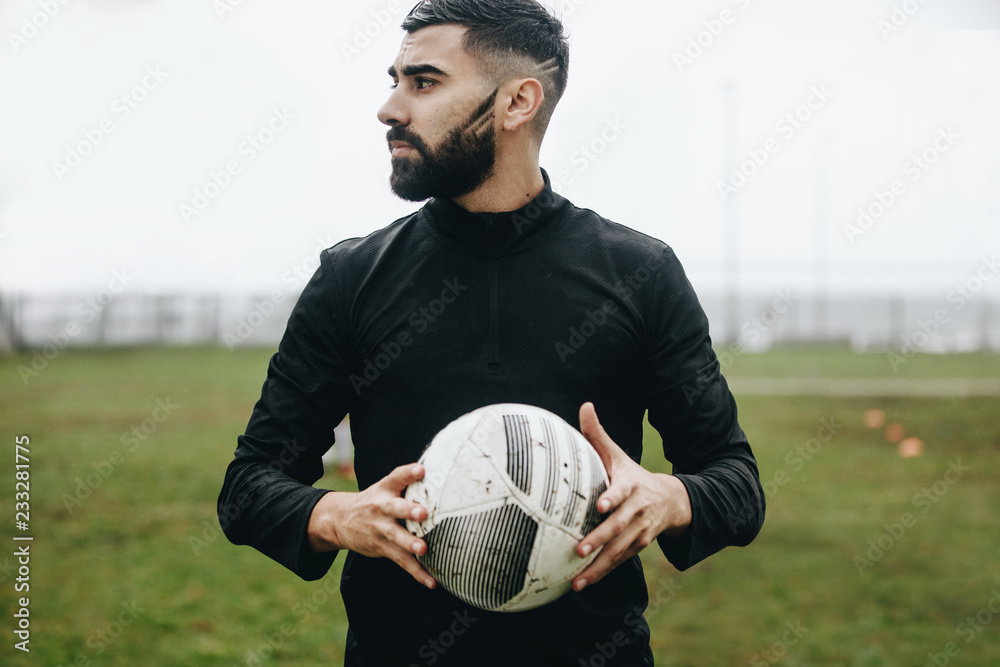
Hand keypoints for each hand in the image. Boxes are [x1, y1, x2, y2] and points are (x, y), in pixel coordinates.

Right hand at [307, 463, 435, 588]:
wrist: (340, 520)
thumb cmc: (375, 501)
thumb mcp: (385, 487)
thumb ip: (408, 482)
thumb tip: (441, 474)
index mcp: (385, 489)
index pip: (396, 477)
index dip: (408, 473)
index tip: (421, 470)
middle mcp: (381, 507)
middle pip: (394, 508)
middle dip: (408, 510)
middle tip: (422, 513)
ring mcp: (379, 528)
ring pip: (395, 536)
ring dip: (409, 543)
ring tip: (423, 549)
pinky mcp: (380, 547)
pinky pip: (400, 560)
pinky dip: (416, 572)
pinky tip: (431, 581)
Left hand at [572, 402, 691, 590]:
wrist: (671, 501)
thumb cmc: (633, 476)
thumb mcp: (619, 455)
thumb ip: (598, 434)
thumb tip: (584, 405)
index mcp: (631, 486)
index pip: (622, 492)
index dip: (612, 499)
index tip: (601, 506)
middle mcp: (637, 510)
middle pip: (618, 527)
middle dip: (599, 540)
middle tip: (579, 549)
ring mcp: (640, 531)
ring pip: (619, 551)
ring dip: (599, 566)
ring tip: (577, 579)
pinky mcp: (639, 546)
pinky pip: (620, 561)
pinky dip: (603, 572)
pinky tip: (583, 582)